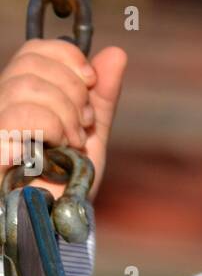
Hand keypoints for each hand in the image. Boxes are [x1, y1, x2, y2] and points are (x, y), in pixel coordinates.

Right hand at [0, 38, 126, 202]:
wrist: (59, 224)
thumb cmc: (69, 184)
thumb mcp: (91, 136)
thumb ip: (101, 97)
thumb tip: (116, 53)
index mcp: (23, 96)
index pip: (33, 50)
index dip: (66, 58)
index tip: (90, 83)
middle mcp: (3, 105)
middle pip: (31, 65)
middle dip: (71, 92)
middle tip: (83, 127)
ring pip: (26, 86)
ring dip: (63, 116)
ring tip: (71, 144)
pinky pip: (18, 117)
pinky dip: (48, 129)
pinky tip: (53, 152)